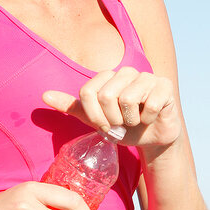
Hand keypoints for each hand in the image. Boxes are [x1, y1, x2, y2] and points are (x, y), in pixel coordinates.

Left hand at [43, 67, 180, 148]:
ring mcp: (146, 76)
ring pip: (127, 99)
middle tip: (122, 125)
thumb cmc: (124, 127)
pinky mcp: (165, 85)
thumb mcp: (95, 119)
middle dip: (113, 120)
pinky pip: (150, 104)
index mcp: (107, 77)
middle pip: (106, 96)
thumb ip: (72, 107)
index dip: (95, 117)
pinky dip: (148, 119)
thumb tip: (44, 95)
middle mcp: (126, 72)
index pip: (87, 93)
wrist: (152, 138)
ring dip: (130, 121)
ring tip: (136, 121)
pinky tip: (151, 118)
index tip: (105, 125)